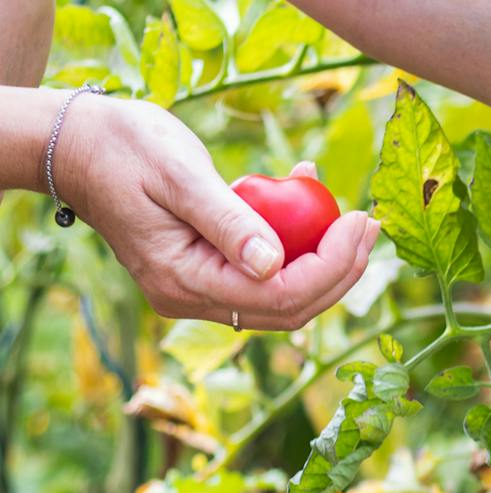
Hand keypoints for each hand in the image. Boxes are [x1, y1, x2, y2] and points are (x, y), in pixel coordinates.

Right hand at [56, 96, 377, 330]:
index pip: (280, 296)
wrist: (78, 146)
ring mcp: (199, 291)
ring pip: (283, 295)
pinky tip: (306, 195)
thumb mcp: (179, 175)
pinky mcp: (208, 272)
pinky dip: (295, 243)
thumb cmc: (123, 147)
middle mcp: (192, 299)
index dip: (332, 267)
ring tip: (349, 212)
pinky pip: (265, 272)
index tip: (360, 222)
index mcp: (183, 281)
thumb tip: (273, 265)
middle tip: (370, 223)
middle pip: (290, 306)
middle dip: (340, 270)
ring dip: (324, 258)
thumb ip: (228, 221)